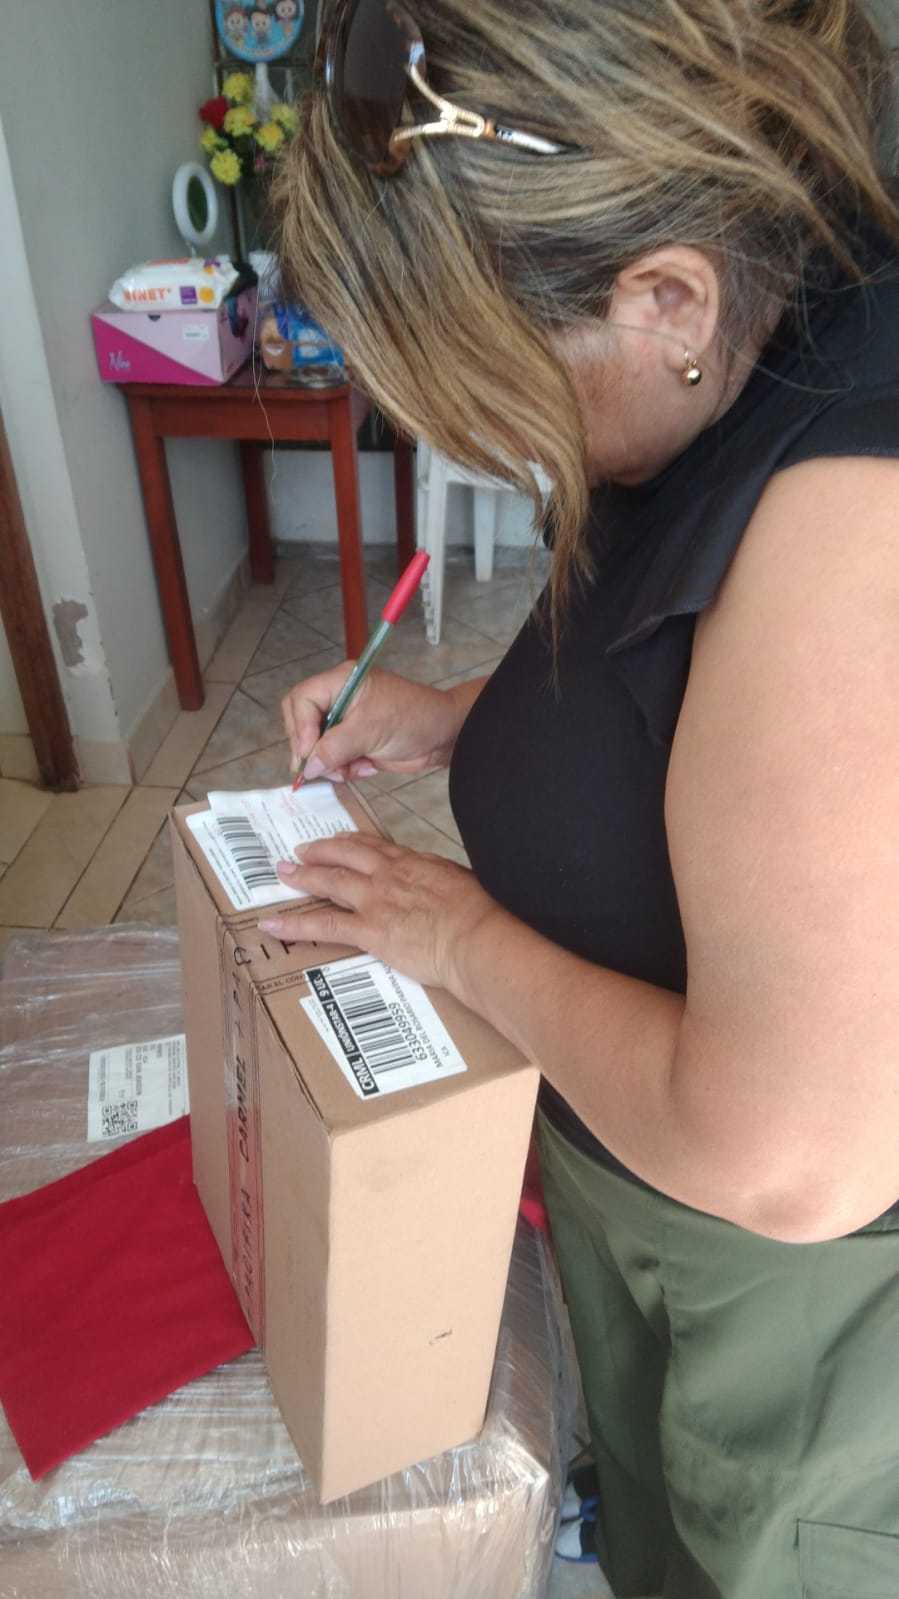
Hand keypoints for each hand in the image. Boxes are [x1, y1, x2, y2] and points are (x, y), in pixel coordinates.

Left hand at [257, 833, 497, 991]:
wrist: (475, 937)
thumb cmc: (477, 915)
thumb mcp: (458, 881)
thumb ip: (437, 879)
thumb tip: (434, 883)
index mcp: (412, 862)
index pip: (373, 846)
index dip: (350, 843)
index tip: (338, 841)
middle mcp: (388, 875)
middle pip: (345, 856)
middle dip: (319, 852)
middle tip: (300, 852)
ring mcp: (375, 901)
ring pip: (329, 882)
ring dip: (303, 877)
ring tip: (283, 873)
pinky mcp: (368, 930)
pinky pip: (323, 925)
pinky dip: (294, 924)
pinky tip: (272, 924)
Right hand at [281, 665, 483, 783]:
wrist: (446, 737)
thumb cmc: (414, 718)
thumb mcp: (370, 730)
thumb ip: (335, 747)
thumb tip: (309, 766)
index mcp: (341, 682)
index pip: (302, 700)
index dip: (300, 727)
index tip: (309, 752)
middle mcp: (339, 699)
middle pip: (302, 723)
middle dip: (311, 749)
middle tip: (320, 768)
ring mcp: (347, 722)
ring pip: (317, 746)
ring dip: (331, 763)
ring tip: (350, 770)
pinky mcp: (355, 743)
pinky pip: (335, 759)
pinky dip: (346, 769)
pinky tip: (367, 768)